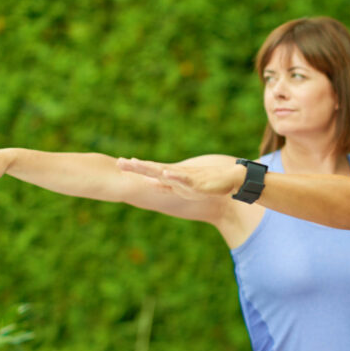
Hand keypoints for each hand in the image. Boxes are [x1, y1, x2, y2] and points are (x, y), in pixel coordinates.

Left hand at [116, 157, 241, 199]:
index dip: (136, 168)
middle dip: (136, 167)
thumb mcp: (182, 188)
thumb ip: (166, 185)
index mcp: (173, 176)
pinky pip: (183, 179)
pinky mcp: (197, 182)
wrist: (230, 179)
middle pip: (153, 169)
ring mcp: (186, 177)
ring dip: (150, 168)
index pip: (151, 170)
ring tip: (136, 164)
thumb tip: (149, 183)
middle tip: (119, 162)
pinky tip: (165, 173)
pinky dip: (174, 176)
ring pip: (165, 172)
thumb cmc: (208, 184)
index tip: (121, 163)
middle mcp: (177, 174)